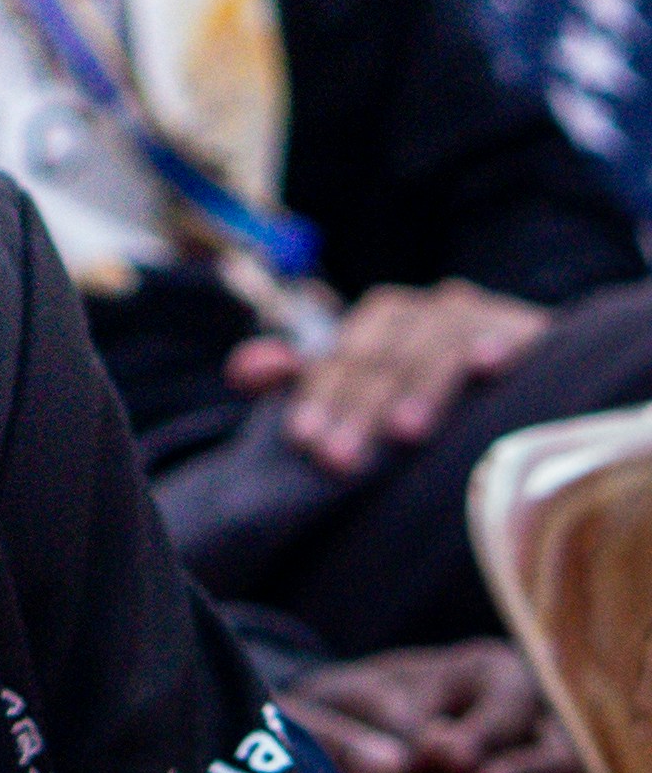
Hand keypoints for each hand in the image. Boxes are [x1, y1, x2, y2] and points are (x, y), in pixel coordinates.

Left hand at [230, 279, 551, 475]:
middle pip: (382, 356)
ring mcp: (475, 318)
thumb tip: (243, 369)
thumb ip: (305, 381)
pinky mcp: (529, 331)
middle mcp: (421, 313)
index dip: (318, 398)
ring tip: (405, 430)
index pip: (338, 358)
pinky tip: (490, 366)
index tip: (304, 441)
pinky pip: (513, 332)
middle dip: (358, 408)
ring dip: (420, 385)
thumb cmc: (426, 401)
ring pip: (437, 344)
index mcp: (376, 324)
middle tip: (341, 458)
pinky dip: (499, 343)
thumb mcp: (364, 394)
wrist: (523, 388)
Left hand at [289, 642, 610, 772]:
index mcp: (499, 680)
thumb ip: (370, 723)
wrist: (339, 764)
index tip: (448, 757)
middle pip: (570, 763)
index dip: (486, 734)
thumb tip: (395, 764)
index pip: (514, 704)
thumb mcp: (345, 701)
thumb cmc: (345, 713)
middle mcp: (539, 737)